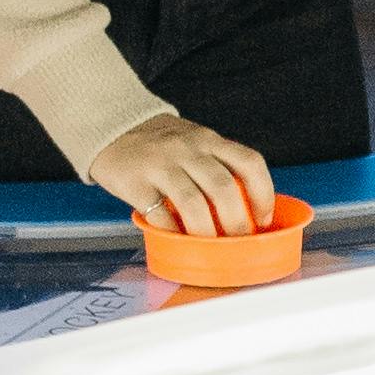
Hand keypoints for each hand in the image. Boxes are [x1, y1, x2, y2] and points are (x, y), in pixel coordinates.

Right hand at [87, 112, 273, 237]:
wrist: (112, 127)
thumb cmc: (160, 144)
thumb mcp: (194, 142)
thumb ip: (217, 166)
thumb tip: (245, 211)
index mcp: (208, 140)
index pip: (249, 162)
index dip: (263, 193)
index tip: (263, 218)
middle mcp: (188, 150)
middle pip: (223, 187)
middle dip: (236, 221)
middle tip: (239, 241)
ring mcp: (160, 165)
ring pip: (193, 203)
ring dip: (207, 231)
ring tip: (212, 247)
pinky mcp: (136, 183)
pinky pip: (159, 214)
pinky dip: (173, 232)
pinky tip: (179, 239)